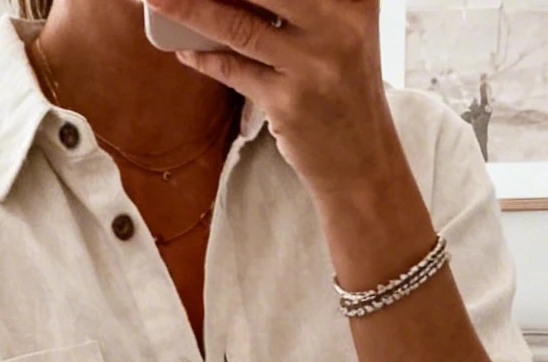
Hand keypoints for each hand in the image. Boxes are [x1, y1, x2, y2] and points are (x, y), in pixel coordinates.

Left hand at [169, 0, 401, 205]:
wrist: (362, 161)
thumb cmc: (342, 88)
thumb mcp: (340, 30)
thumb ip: (299, 5)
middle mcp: (340, 22)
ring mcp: (314, 64)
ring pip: (238, 24)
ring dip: (189, 8)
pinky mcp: (289, 103)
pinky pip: (233, 71)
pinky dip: (204, 57)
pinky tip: (185, 48)